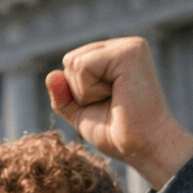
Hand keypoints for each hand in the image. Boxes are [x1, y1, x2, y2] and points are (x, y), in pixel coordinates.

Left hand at [46, 36, 192, 189]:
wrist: (141, 147)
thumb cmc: (116, 132)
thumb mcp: (80, 112)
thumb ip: (62, 95)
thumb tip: (50, 74)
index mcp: (115, 56)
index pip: (71, 63)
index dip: (77, 92)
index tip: (106, 103)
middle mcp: (123, 46)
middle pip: (70, 60)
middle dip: (79, 90)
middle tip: (110, 102)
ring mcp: (128, 46)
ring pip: (74, 63)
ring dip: (86, 92)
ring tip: (114, 98)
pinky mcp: (129, 52)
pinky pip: (83, 66)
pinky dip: (90, 90)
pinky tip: (115, 95)